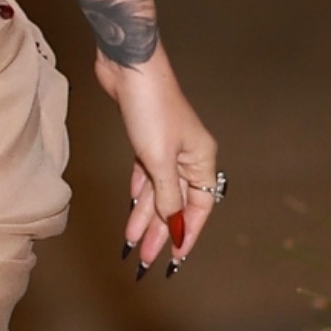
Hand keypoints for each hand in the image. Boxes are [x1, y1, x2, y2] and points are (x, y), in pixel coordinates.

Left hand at [96, 46, 221, 278]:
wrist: (129, 68)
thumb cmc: (151, 109)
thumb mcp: (159, 159)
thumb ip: (167, 195)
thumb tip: (175, 224)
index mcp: (201, 160)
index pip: (199, 208)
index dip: (188, 235)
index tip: (176, 259)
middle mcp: (188, 157)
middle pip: (177, 205)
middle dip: (162, 234)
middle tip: (147, 261)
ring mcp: (167, 149)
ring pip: (158, 194)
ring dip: (145, 220)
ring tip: (134, 247)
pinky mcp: (146, 141)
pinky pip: (145, 178)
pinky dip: (138, 197)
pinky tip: (132, 215)